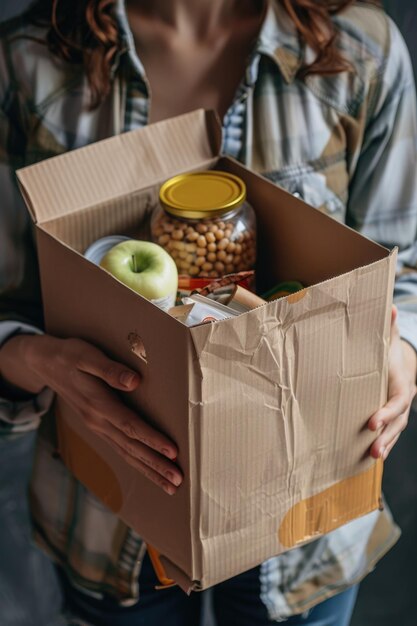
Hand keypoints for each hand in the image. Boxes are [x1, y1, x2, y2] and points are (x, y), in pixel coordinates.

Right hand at [0, 334, 182, 494]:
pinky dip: (138, 462)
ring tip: (170, 486)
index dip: (152, 440)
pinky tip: (150, 470)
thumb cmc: (69, 355)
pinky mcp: (98, 426)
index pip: (130, 426)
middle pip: (131, 448)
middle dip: (156, 465)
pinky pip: (121, 449)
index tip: (173, 452)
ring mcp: (97, 426)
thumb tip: (135, 381)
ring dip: (149, 470)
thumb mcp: (87, 356)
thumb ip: (110, 370)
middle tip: (178, 481)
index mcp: (98, 404)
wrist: (44, 363)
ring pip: (126, 453)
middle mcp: (98, 421)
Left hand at [368, 306, 416, 459]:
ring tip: (373, 457)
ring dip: (385, 445)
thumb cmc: (389, 352)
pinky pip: (390, 435)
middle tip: (373, 448)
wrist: (402, 364)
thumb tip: (388, 306)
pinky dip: (383, 445)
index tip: (371, 422)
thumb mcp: (389, 339)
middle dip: (387, 436)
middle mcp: (403, 401)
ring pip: (395, 432)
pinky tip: (369, 458)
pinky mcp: (392, 419)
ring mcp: (400, 412)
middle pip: (398, 422)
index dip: (387, 412)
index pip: (397, 401)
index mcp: (402, 383)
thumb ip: (387, 327)